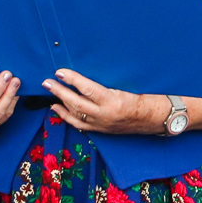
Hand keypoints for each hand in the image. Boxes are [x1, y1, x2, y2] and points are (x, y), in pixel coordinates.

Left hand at [44, 68, 162, 133]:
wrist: (154, 119)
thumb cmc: (143, 100)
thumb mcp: (125, 87)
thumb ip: (104, 85)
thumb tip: (83, 76)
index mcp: (114, 101)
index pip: (87, 89)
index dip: (72, 80)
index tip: (60, 72)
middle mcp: (105, 115)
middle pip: (76, 103)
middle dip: (60, 91)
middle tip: (47, 82)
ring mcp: (101, 125)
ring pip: (75, 114)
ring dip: (60, 102)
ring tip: (50, 90)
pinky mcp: (100, 130)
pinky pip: (79, 124)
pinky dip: (65, 116)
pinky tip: (56, 108)